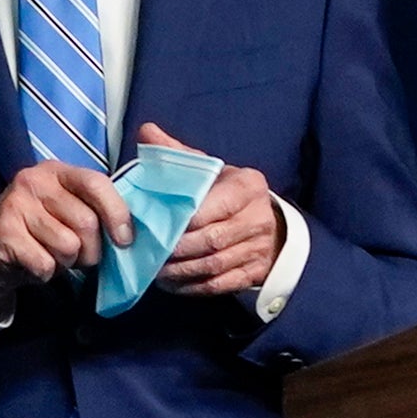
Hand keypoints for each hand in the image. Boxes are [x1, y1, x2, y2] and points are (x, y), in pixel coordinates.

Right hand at [0, 160, 132, 320]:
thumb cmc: (37, 232)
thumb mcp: (66, 210)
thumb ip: (95, 209)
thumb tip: (128, 233)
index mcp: (57, 171)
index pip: (96, 184)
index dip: (117, 213)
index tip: (125, 240)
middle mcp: (34, 181)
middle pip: (86, 222)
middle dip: (90, 250)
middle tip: (77, 256)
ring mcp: (15, 205)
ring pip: (68, 246)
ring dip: (66, 262)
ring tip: (50, 256)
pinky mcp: (3, 233)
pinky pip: (45, 264)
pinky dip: (45, 273)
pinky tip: (33, 264)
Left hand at [140, 123, 282, 296]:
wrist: (270, 222)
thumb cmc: (230, 194)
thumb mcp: (212, 169)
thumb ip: (179, 153)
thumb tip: (146, 130)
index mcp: (248, 186)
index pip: (214, 205)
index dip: (183, 220)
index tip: (156, 225)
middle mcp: (258, 218)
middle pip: (212, 239)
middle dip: (177, 250)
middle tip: (149, 252)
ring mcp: (258, 248)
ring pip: (214, 265)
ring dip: (181, 271)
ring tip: (154, 270)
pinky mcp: (254, 272)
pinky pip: (220, 285)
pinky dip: (193, 287)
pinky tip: (172, 283)